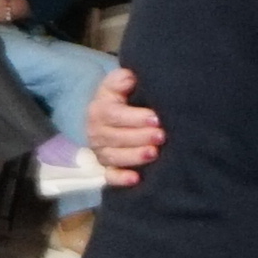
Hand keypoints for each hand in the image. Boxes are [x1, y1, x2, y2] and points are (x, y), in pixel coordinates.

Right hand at [85, 68, 163, 186]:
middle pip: (114, 138)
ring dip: (133, 157)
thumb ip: (121, 79)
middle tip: (161, 136)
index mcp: (99, 110)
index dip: (134, 118)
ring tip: (154, 154)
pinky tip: (135, 179)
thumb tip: (129, 79)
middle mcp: (96, 132)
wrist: (110, 116)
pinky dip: (120, 179)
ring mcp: (101, 151)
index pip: (113, 115)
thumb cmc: (121, 98)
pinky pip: (109, 176)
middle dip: (139, 137)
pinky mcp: (106, 167)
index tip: (155, 118)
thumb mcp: (117, 83)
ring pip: (113, 157)